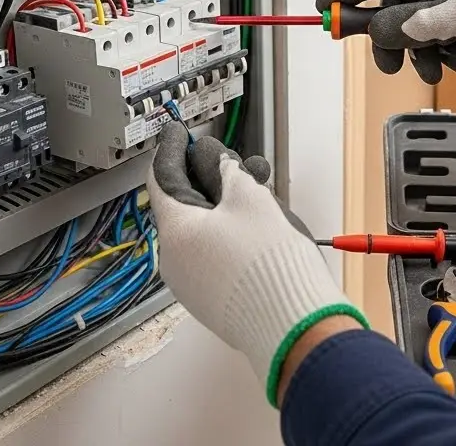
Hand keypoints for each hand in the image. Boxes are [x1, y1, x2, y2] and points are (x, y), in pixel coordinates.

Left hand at [147, 123, 367, 405]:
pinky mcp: (214, 298)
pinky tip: (259, 219)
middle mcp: (175, 259)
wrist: (294, 325)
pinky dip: (231, 230)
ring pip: (205, 228)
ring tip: (258, 183)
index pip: (162, 177)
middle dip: (209, 174)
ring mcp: (193, 283)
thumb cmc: (270, 261)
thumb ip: (228, 171)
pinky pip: (215, 253)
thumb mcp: (250, 197)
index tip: (176, 130)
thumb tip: (217, 162)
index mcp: (175, 230)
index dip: (171, 148)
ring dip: (228, 201)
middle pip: (185, 202)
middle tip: (227, 155)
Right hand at [315, 0, 455, 82]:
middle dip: (395, 40)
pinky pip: (444, 32)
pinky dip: (449, 51)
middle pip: (396, 6)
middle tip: (394, 67)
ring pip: (420, 25)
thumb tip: (384, 31)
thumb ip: (419, 25)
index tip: (324, 9)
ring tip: (451, 68)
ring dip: (427, 52)